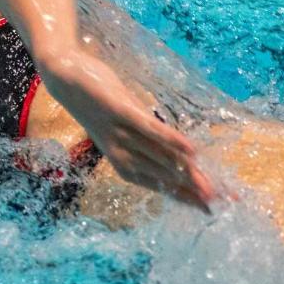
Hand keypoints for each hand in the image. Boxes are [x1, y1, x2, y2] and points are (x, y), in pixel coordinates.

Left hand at [36, 48, 216, 212]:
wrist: (63, 75)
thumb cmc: (98, 101)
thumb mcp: (124, 124)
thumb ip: (149, 140)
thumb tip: (180, 154)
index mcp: (119, 157)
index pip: (155, 182)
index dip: (182, 195)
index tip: (209, 208)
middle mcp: (118, 149)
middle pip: (160, 173)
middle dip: (190, 189)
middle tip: (219, 203)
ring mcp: (116, 129)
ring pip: (156, 155)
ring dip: (183, 172)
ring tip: (209, 187)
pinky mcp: (116, 108)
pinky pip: (145, 127)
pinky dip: (168, 139)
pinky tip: (190, 149)